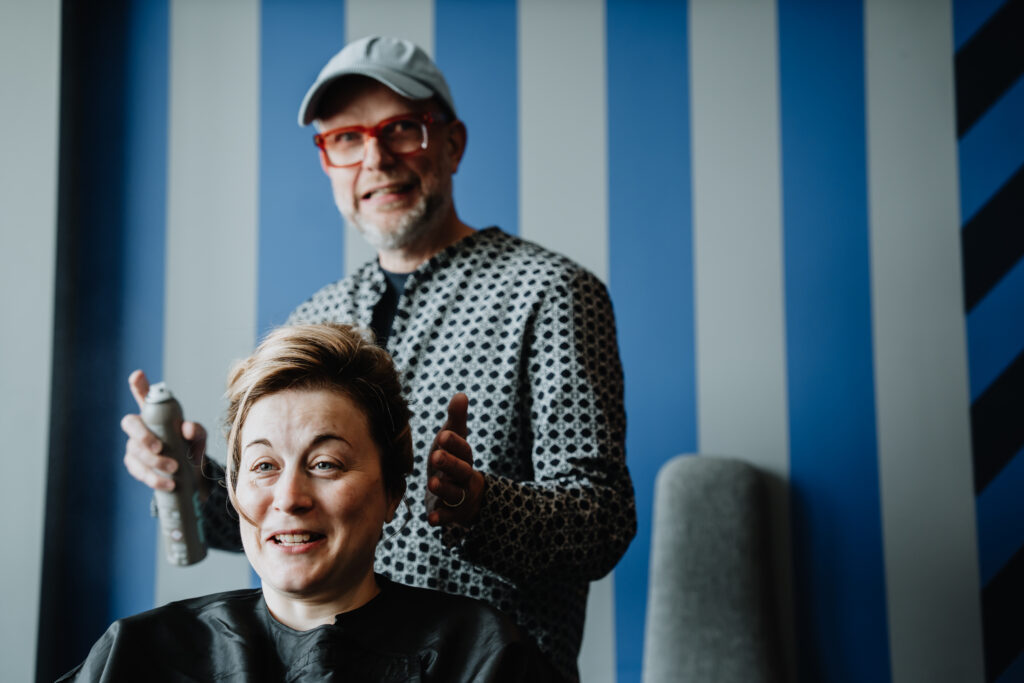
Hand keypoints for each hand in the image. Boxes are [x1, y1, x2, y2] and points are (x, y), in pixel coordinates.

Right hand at [121, 369, 207, 496]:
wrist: (188, 475)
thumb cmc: (190, 448)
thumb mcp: (198, 438)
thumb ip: (196, 430)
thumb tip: (187, 428)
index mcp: (156, 414)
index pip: (143, 396)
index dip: (139, 385)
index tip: (137, 375)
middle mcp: (141, 427)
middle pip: (130, 423)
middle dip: (142, 435)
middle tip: (159, 448)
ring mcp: (134, 446)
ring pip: (134, 450)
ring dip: (153, 462)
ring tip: (173, 469)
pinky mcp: (135, 465)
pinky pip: (137, 470)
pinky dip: (153, 478)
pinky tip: (166, 483)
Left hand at [427, 393, 484, 526]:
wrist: (466, 496)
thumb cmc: (454, 461)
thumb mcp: (454, 440)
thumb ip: (457, 420)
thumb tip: (461, 395)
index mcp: (464, 457)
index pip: (463, 448)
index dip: (454, 443)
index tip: (442, 435)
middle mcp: (464, 476)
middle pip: (460, 470)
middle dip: (449, 463)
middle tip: (434, 456)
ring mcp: (460, 496)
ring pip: (454, 493)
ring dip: (444, 488)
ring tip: (431, 483)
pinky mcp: (452, 514)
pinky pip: (447, 517)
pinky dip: (441, 518)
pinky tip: (431, 520)